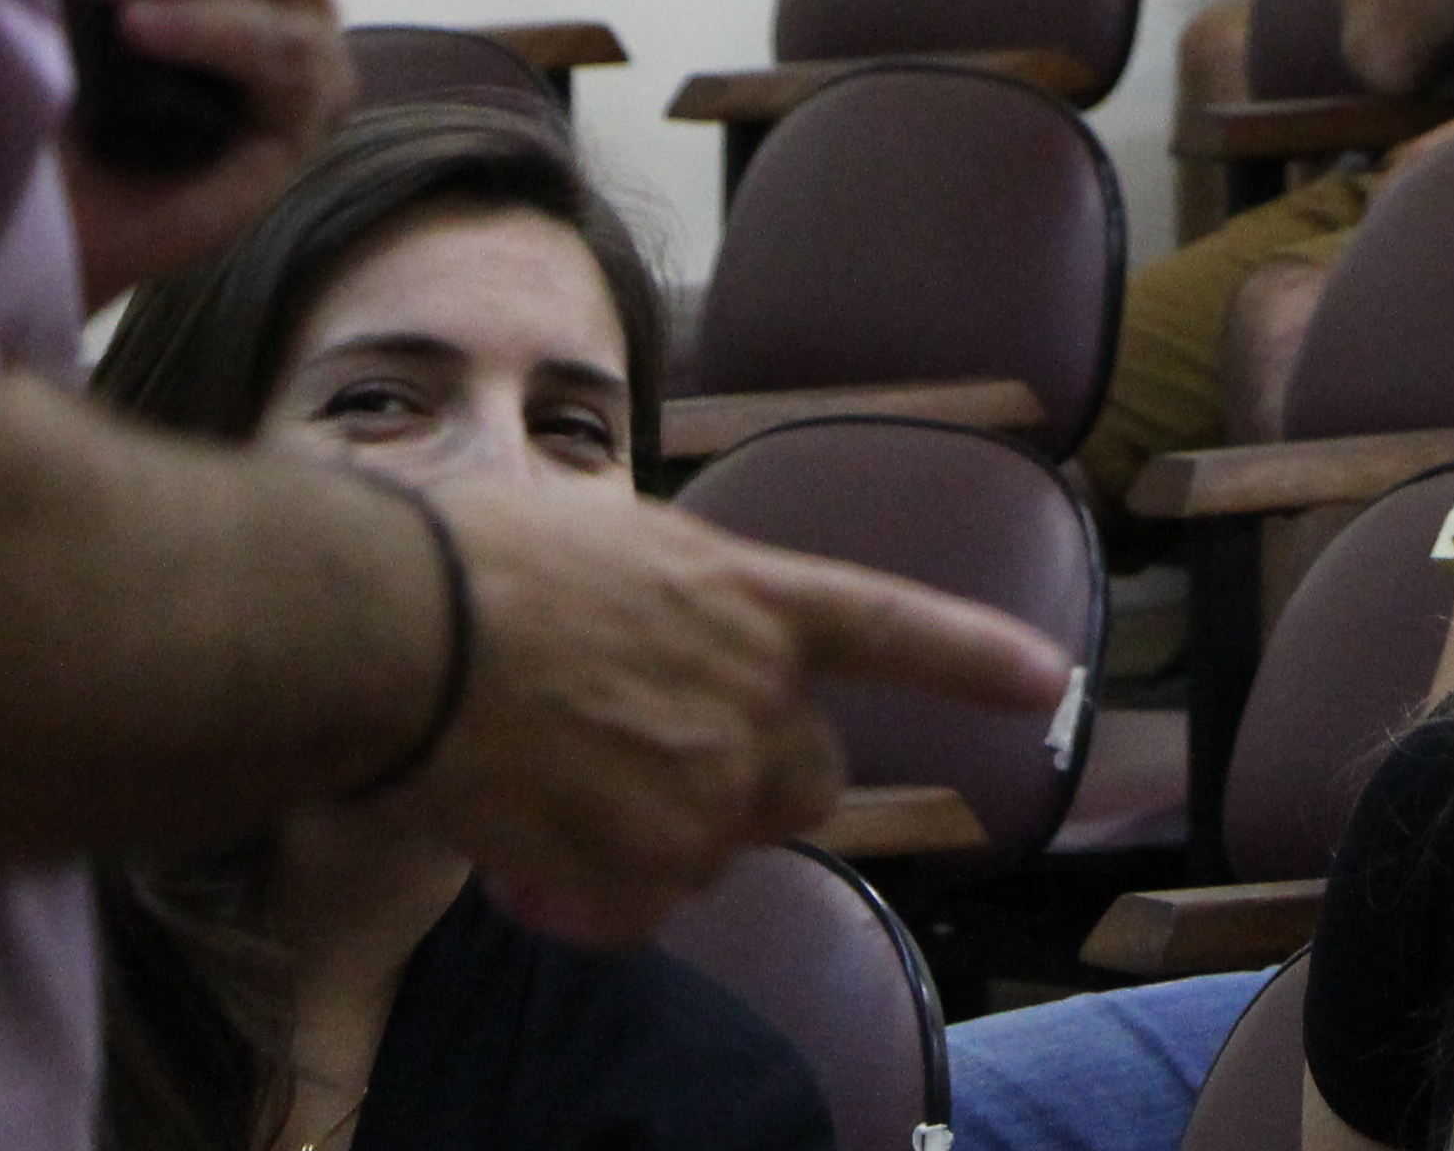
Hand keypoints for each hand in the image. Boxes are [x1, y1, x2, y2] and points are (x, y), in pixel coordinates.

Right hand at [405, 476, 1069, 943]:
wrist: (406, 630)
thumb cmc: (474, 563)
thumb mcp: (609, 541)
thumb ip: (675, 603)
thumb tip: (655, 641)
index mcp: (754, 596)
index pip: (894, 628)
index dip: (974, 660)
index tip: (1047, 680)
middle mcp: (758, 695)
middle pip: (810, 781)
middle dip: (751, 789)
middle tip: (654, 771)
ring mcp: (712, 784)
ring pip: (712, 851)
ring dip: (646, 841)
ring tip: (547, 787)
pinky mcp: (653, 862)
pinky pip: (639, 912)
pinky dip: (585, 900)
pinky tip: (521, 854)